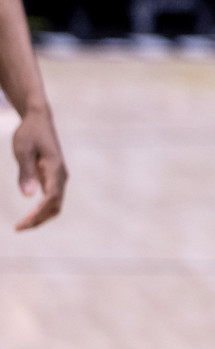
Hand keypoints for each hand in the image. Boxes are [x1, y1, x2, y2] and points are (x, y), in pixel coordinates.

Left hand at [12, 105, 66, 230]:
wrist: (39, 120)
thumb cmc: (29, 133)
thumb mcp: (22, 150)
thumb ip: (25, 173)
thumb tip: (28, 196)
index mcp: (55, 169)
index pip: (51, 198)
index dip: (38, 213)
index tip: (22, 223)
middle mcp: (61, 176)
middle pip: (55, 206)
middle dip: (39, 220)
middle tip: (18, 228)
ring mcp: (60, 177)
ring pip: (56, 204)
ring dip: (41, 217)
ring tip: (22, 225)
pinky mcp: (55, 178)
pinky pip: (52, 199)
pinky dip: (42, 210)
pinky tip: (30, 214)